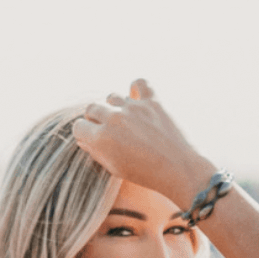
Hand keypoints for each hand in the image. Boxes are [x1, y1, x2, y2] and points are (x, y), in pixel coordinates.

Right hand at [71, 80, 216, 204]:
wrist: (179, 170)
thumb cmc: (146, 174)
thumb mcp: (114, 168)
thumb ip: (96, 151)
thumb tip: (85, 139)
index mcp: (101, 138)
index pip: (78, 126)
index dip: (84, 133)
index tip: (91, 137)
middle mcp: (114, 119)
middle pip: (92, 108)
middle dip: (95, 119)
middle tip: (107, 129)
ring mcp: (134, 108)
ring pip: (112, 96)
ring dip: (114, 106)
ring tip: (124, 118)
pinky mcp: (153, 101)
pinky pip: (139, 83)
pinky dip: (136, 88)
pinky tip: (137, 97)